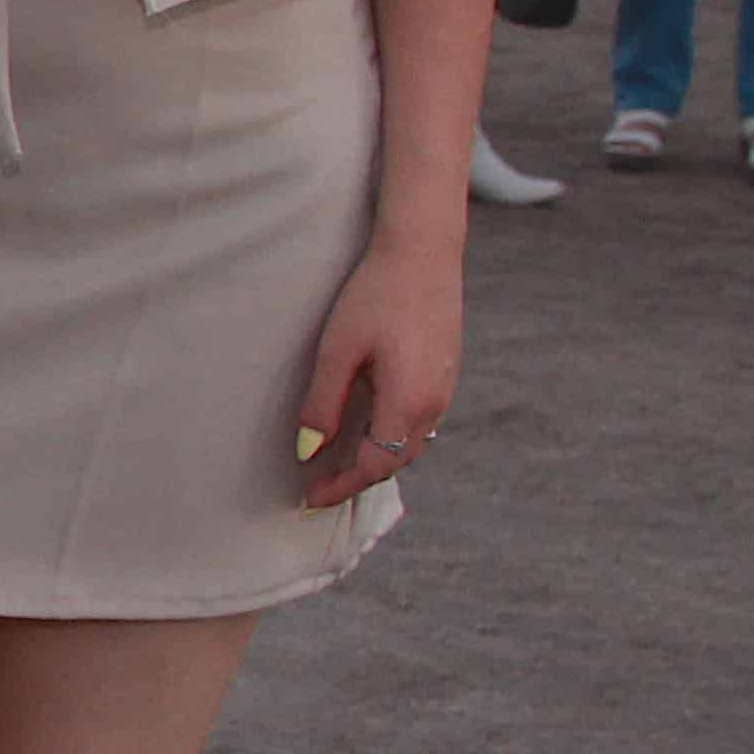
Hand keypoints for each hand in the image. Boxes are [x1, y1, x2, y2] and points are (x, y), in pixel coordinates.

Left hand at [291, 237, 462, 510]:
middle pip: (395, 460)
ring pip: (410, 442)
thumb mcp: (338, 351)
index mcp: (409, 402)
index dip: (341, 486)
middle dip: (357, 479)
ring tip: (337, 465)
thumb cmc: (375, 296)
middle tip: (317, 488)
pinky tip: (366, 429)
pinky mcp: (444, 373)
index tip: (310, 500)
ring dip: (375, 458)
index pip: (374, 465)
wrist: (423, 253)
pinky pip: (418, 421)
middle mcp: (434, 403)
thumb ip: (323, 404)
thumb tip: (309, 450)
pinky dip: (390, 436)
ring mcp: (444, 388)